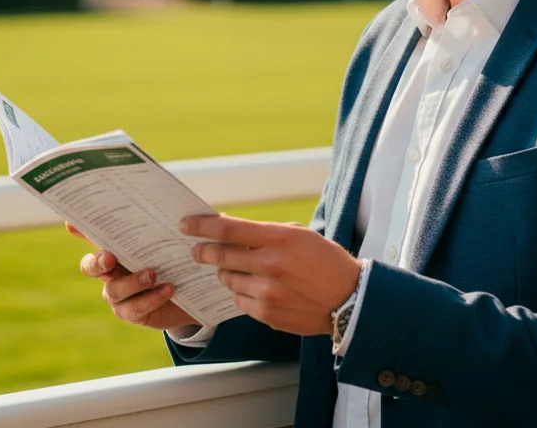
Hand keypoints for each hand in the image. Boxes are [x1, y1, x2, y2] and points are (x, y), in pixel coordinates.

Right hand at [66, 222, 195, 330]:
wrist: (191, 293)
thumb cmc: (175, 260)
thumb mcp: (169, 242)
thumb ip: (158, 229)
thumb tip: (166, 202)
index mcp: (116, 249)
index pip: (94, 237)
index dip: (81, 231)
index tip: (71, 223)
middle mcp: (110, 272)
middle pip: (90, 267)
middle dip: (97, 262)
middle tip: (109, 258)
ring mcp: (118, 294)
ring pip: (114, 290)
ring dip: (133, 282)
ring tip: (153, 274)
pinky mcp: (131, 312)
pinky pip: (134, 308)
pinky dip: (151, 298)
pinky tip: (167, 289)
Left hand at [181, 214, 361, 336]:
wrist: (350, 299)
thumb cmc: (325, 262)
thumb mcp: (299, 236)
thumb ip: (264, 233)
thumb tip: (229, 228)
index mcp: (280, 238)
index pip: (229, 229)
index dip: (203, 225)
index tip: (186, 223)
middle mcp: (270, 264)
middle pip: (220, 256)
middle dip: (203, 252)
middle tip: (196, 250)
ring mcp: (267, 292)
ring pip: (227, 280)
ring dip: (227, 273)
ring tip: (241, 270)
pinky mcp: (266, 313)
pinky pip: (239, 300)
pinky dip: (242, 292)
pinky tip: (256, 289)